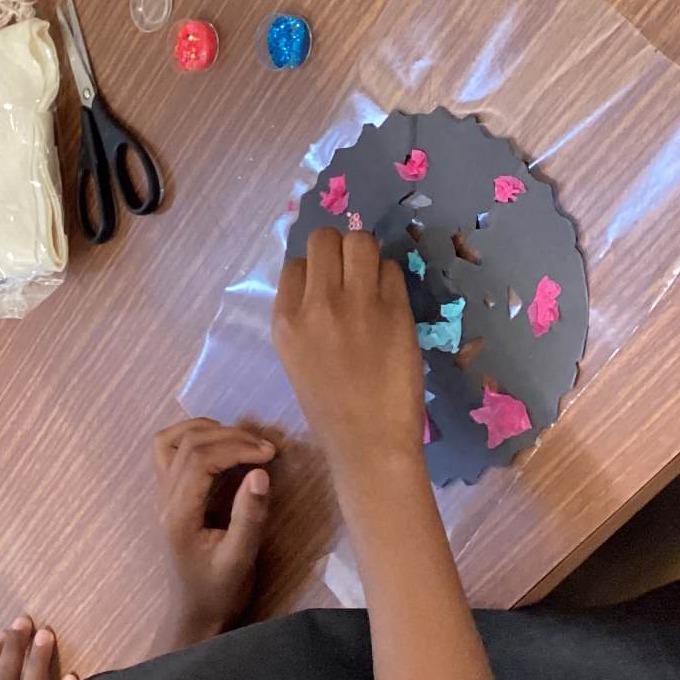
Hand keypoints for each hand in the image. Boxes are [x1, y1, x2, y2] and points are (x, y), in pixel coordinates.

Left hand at [154, 419, 276, 648]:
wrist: (194, 614)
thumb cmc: (219, 592)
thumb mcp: (241, 560)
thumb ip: (250, 517)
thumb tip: (260, 473)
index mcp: (179, 515)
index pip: (200, 460)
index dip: (236, 447)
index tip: (270, 454)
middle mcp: (164, 499)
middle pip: (187, 444)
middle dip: (229, 436)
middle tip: (266, 449)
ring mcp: (162, 496)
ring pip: (170, 441)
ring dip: (206, 430)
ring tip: (243, 441)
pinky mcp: (168, 495)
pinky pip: (168, 451)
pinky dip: (193, 438)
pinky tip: (221, 446)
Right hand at [273, 229, 423, 462]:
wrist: (368, 441)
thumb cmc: (330, 408)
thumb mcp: (296, 356)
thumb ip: (303, 316)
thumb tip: (323, 281)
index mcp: (285, 320)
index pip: (294, 264)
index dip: (313, 271)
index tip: (326, 288)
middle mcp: (317, 304)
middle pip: (324, 239)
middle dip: (338, 249)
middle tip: (351, 273)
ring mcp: (357, 304)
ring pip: (360, 241)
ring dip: (366, 253)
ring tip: (372, 280)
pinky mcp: (394, 310)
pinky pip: (391, 268)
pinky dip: (390, 278)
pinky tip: (389, 303)